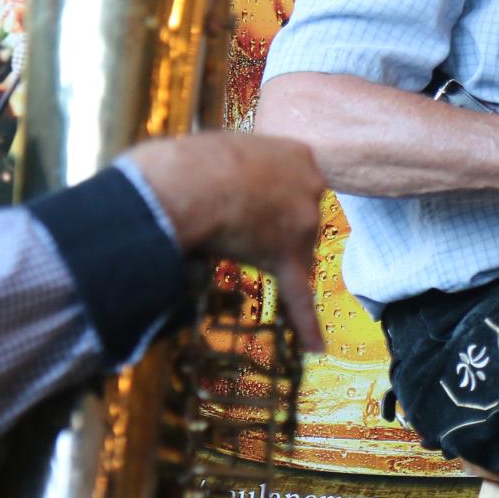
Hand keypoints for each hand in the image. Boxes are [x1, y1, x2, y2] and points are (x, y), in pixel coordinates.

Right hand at [124, 133, 327, 351]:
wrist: (183, 182)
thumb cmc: (186, 161)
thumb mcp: (225, 149)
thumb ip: (236, 168)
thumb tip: (211, 180)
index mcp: (298, 154)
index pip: (296, 183)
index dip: (273, 196)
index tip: (256, 200)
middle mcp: (310, 186)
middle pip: (300, 218)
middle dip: (272, 224)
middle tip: (236, 219)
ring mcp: (303, 224)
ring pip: (294, 251)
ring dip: (266, 253)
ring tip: (234, 242)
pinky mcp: (285, 257)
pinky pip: (298, 296)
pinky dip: (305, 322)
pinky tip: (315, 347)